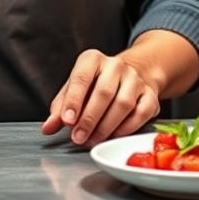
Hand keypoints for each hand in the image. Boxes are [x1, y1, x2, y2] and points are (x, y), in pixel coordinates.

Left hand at [40, 49, 160, 147]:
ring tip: (93, 140)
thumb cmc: (96, 84)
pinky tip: (114, 136)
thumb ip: (60, 108)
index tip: (67, 121)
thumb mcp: (75, 89)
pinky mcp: (150, 94)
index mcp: (93, 59)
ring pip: (123, 104)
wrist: (131, 75)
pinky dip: (126, 128)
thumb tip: (48, 127)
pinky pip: (140, 113)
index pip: (81, 78)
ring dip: (106, 127)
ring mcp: (135, 79)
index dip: (74, 100)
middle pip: (103, 93)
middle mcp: (115, 65)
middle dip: (89, 119)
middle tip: (78, 138)